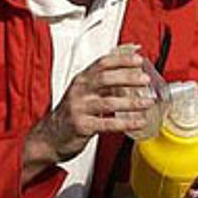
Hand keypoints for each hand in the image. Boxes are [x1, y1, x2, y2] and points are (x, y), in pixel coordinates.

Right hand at [23, 49, 153, 175]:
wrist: (49, 137)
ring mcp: (80, 109)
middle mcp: (79, 91)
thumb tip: (130, 77)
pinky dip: (126, 123)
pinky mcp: (83, 126)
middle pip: (105, 78)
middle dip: (128, 78)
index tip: (139, 60)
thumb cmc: (71, 115)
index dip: (122, 60)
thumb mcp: (83, 94)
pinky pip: (108, 124)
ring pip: (109, 102)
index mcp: (82, 80)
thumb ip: (103, 85)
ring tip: (148, 102)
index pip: (102, 63)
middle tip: (145, 80)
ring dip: (132, 102)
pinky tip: (138, 122)